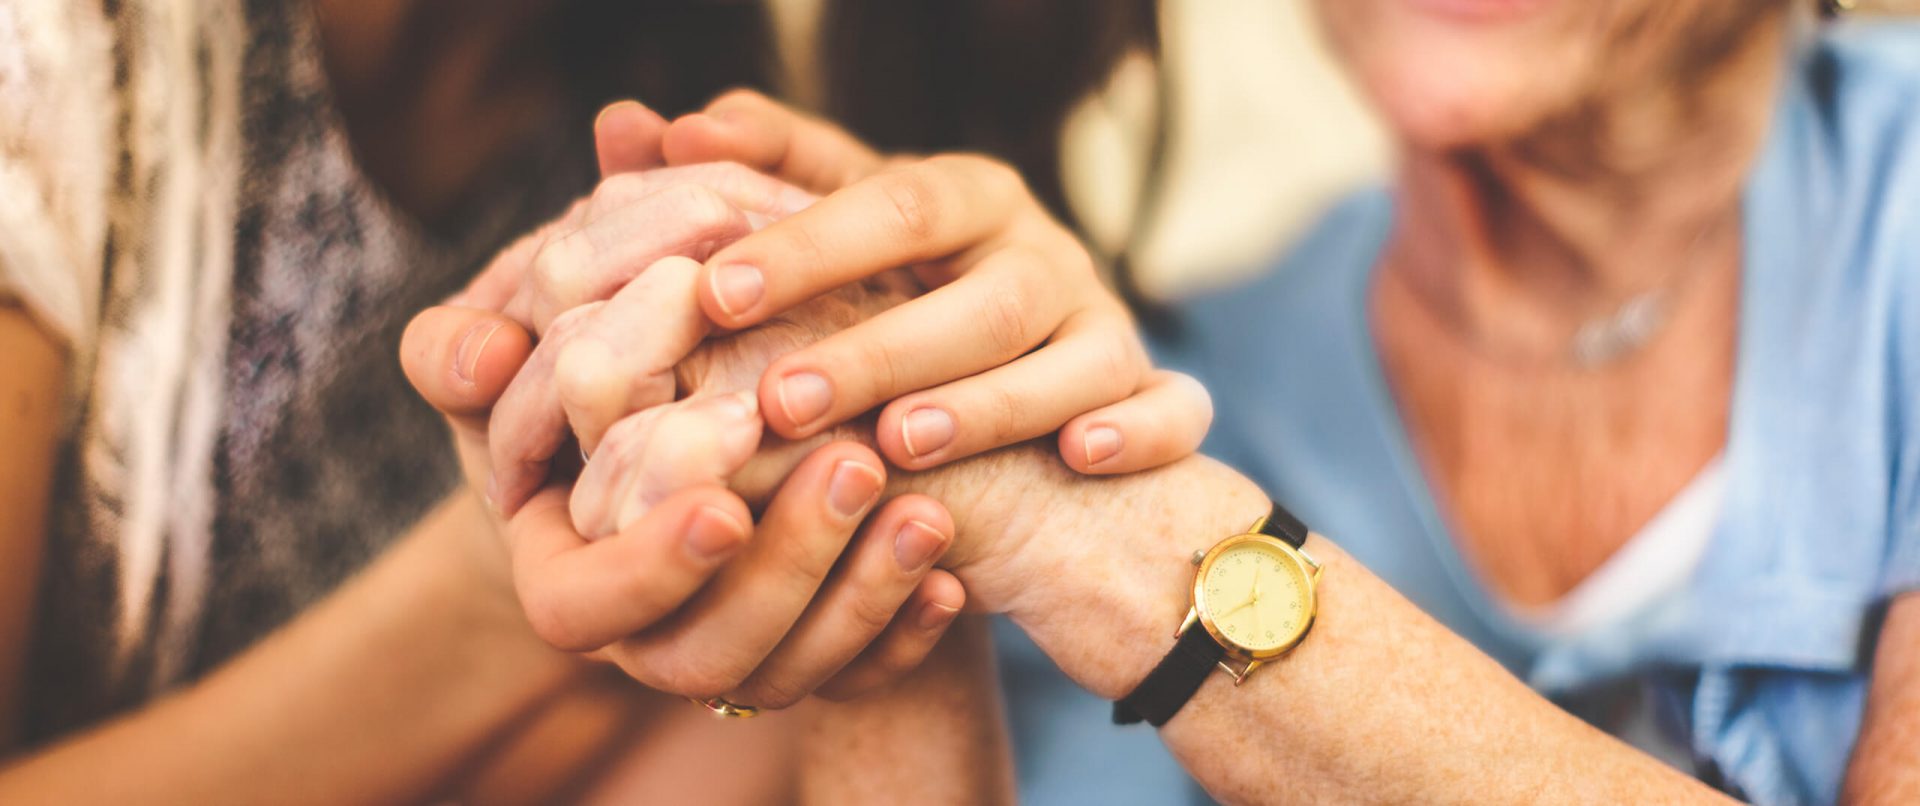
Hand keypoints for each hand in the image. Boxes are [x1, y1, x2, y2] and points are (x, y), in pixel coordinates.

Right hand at [404, 302, 966, 708]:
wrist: (687, 428)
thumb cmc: (584, 377)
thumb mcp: (520, 357)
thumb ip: (472, 350)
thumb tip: (479, 350)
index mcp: (563, 576)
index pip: (580, 609)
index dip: (649, 567)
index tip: (724, 500)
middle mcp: (645, 640)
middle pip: (700, 657)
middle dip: (784, 568)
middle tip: (855, 465)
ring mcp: (733, 656)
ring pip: (787, 677)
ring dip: (859, 596)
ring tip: (924, 511)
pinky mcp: (812, 655)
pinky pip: (860, 681)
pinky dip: (906, 633)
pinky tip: (954, 580)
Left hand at [657, 90, 1214, 476]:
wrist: (1019, 385)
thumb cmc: (895, 295)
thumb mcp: (828, 233)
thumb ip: (742, 184)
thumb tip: (628, 125)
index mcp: (963, 197)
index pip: (889, 202)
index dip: (806, 246)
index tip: (708, 291)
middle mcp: (1041, 253)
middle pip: (977, 294)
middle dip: (879, 345)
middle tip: (782, 399)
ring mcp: (1105, 324)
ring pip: (1073, 354)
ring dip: (990, 400)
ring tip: (900, 441)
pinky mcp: (1153, 392)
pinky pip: (1172, 407)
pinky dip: (1142, 427)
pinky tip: (1083, 459)